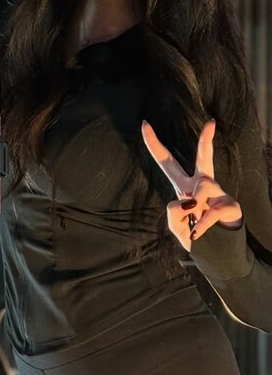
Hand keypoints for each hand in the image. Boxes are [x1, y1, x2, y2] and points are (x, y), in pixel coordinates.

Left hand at [141, 119, 242, 250]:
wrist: (214, 250)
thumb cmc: (192, 232)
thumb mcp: (174, 225)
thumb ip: (173, 213)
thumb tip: (191, 202)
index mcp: (183, 185)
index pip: (167, 161)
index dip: (154, 144)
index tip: (144, 124)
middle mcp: (201, 185)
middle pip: (203, 158)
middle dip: (206, 141)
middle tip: (212, 123)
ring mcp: (218, 193)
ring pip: (202, 188)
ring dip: (194, 206)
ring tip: (195, 220)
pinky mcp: (230, 205)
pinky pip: (210, 210)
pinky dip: (201, 224)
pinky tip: (198, 232)